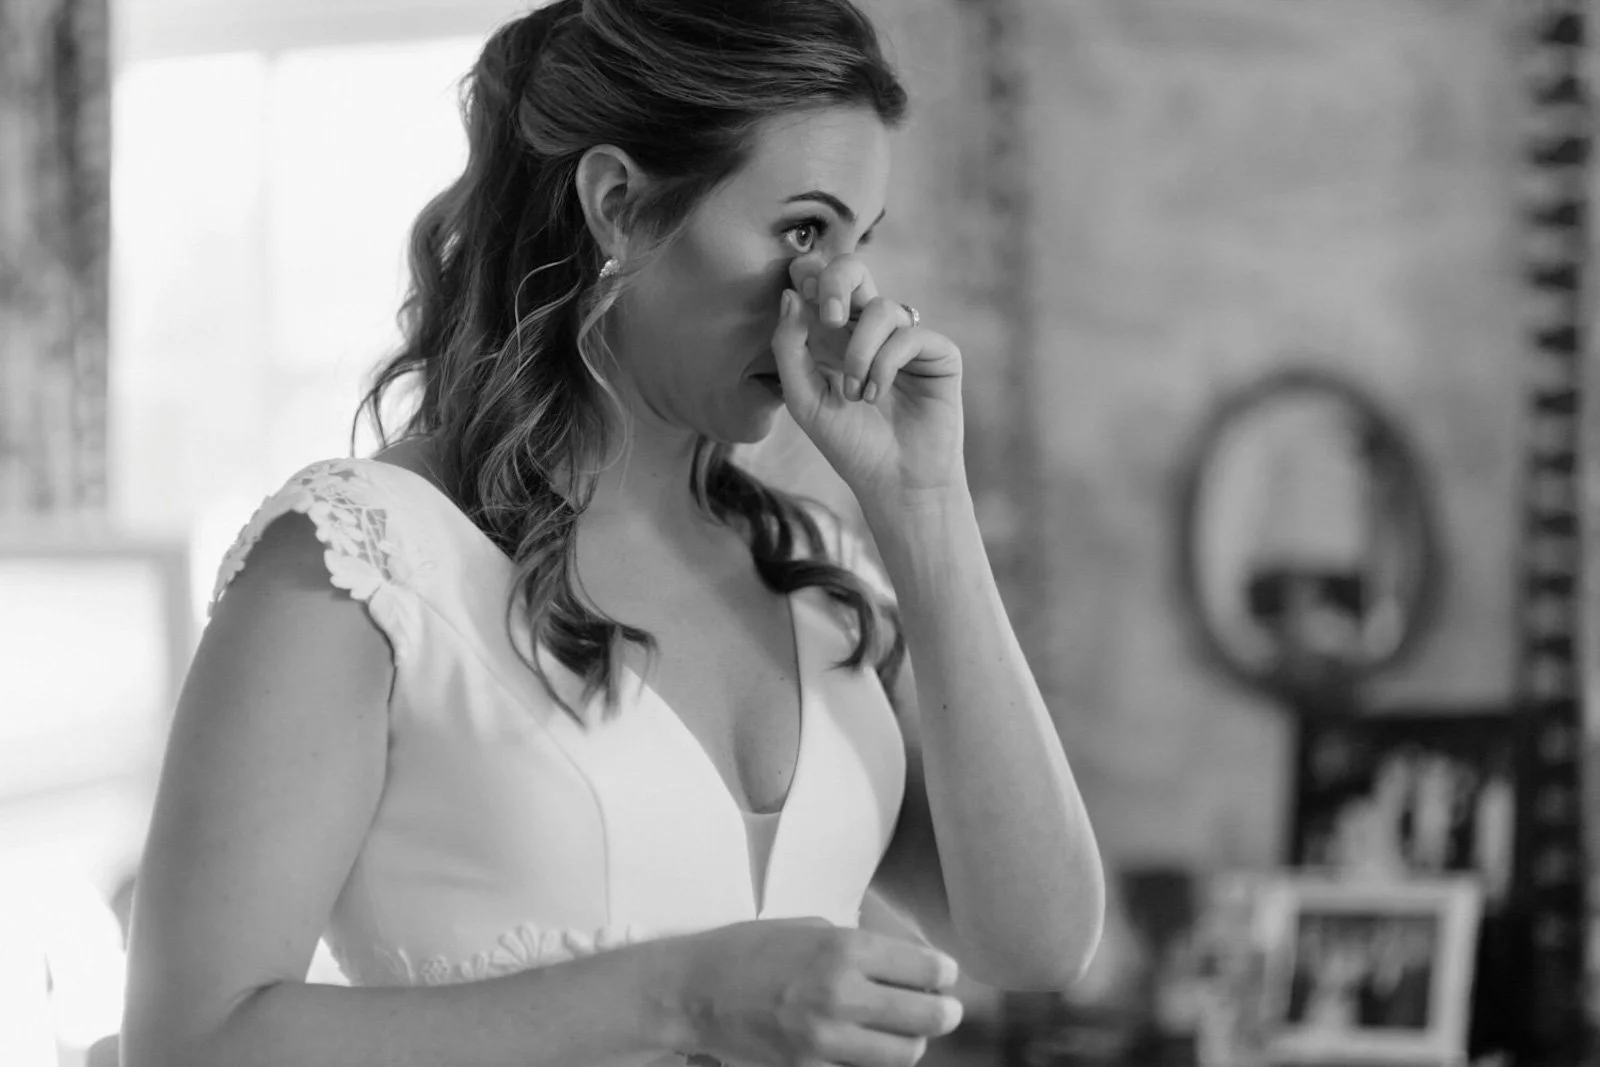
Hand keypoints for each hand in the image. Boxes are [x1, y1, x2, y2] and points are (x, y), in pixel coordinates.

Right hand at [674, 917, 963, 1066]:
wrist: (693, 992)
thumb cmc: (748, 949)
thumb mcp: (808, 926)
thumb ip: (858, 943)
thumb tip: (907, 961)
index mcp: (844, 949)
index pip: (925, 969)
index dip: (943, 973)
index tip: (944, 975)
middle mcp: (841, 995)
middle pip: (927, 1017)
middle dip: (943, 1012)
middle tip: (945, 1009)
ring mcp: (826, 1040)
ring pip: (904, 1054)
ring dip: (912, 1042)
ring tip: (907, 1032)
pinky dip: (872, 1059)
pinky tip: (865, 1045)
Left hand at [771, 254, 965, 509]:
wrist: (894, 482)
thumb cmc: (849, 444)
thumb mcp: (803, 398)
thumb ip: (789, 348)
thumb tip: (793, 294)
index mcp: (833, 336)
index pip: (819, 283)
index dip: (810, 277)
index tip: (802, 299)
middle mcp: (869, 330)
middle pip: (854, 270)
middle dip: (837, 281)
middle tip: (830, 319)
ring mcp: (905, 339)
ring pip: (881, 308)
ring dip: (860, 352)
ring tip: (855, 394)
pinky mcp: (937, 352)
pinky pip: (909, 335)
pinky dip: (885, 364)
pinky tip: (876, 395)